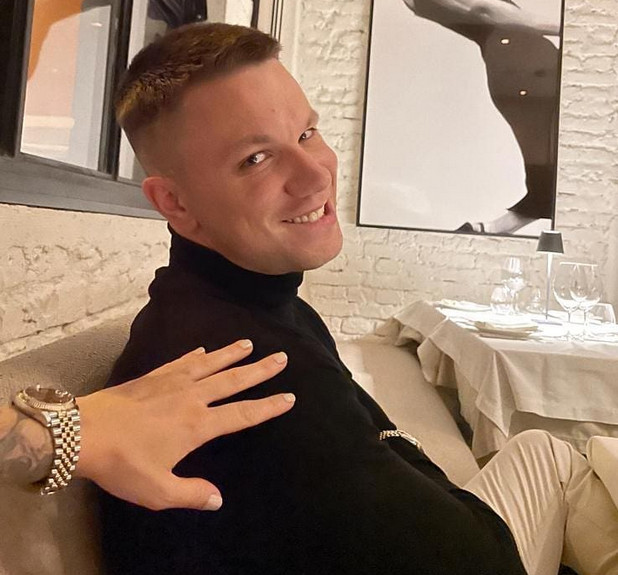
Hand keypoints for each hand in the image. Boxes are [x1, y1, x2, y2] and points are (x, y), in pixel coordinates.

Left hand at [75, 341, 292, 510]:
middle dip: (260, 370)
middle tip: (281, 357)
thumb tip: (218, 500)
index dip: (268, 407)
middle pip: (233, 381)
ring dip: (231, 354)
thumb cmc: (122, 464)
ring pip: (210, 365)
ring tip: (249, 343)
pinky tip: (202, 350)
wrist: (83, 434)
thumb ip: (192, 494)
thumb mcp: (158, 491)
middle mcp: (191, 398)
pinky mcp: (152, 377)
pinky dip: (195, 355)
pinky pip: (181, 361)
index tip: (289, 397)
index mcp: (198, 425)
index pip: (242, 414)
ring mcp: (171, 383)